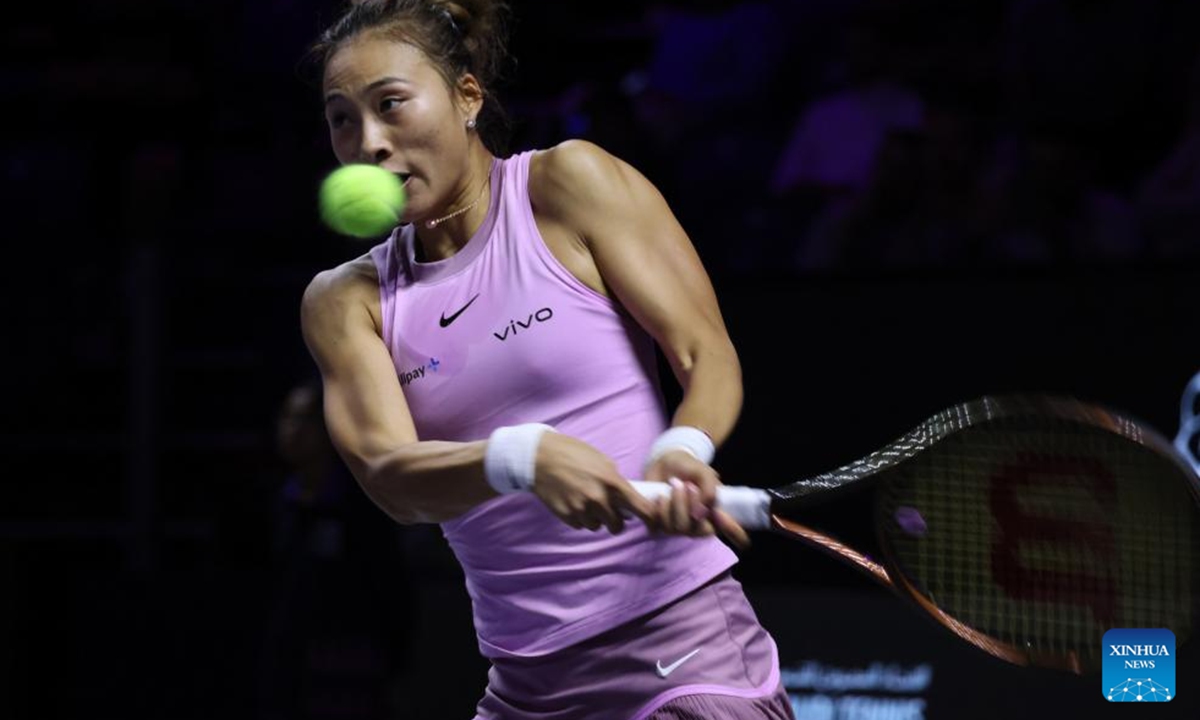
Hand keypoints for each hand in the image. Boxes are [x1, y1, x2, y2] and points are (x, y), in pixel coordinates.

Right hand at [532, 432, 656, 533]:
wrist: (540, 457)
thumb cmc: (573, 454)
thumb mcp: (602, 461)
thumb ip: (617, 481)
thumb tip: (629, 500)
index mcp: (612, 482)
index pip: (641, 508)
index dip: (651, 520)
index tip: (653, 525)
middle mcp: (598, 498)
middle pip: (617, 526)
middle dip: (615, 521)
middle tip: (609, 511)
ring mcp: (581, 509)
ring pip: (597, 527)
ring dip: (595, 519)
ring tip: (585, 499)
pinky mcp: (566, 516)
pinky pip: (581, 525)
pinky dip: (580, 518)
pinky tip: (573, 501)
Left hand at [643, 450, 749, 548]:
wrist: (665, 462)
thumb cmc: (690, 469)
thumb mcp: (705, 473)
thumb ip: (709, 491)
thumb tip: (701, 514)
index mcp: (717, 514)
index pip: (736, 534)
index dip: (735, 532)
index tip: (720, 515)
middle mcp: (700, 525)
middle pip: (696, 530)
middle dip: (688, 505)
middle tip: (686, 484)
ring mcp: (680, 526)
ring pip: (676, 528)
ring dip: (673, 503)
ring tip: (673, 484)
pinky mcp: (660, 524)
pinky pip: (657, 525)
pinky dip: (656, 509)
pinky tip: (658, 496)